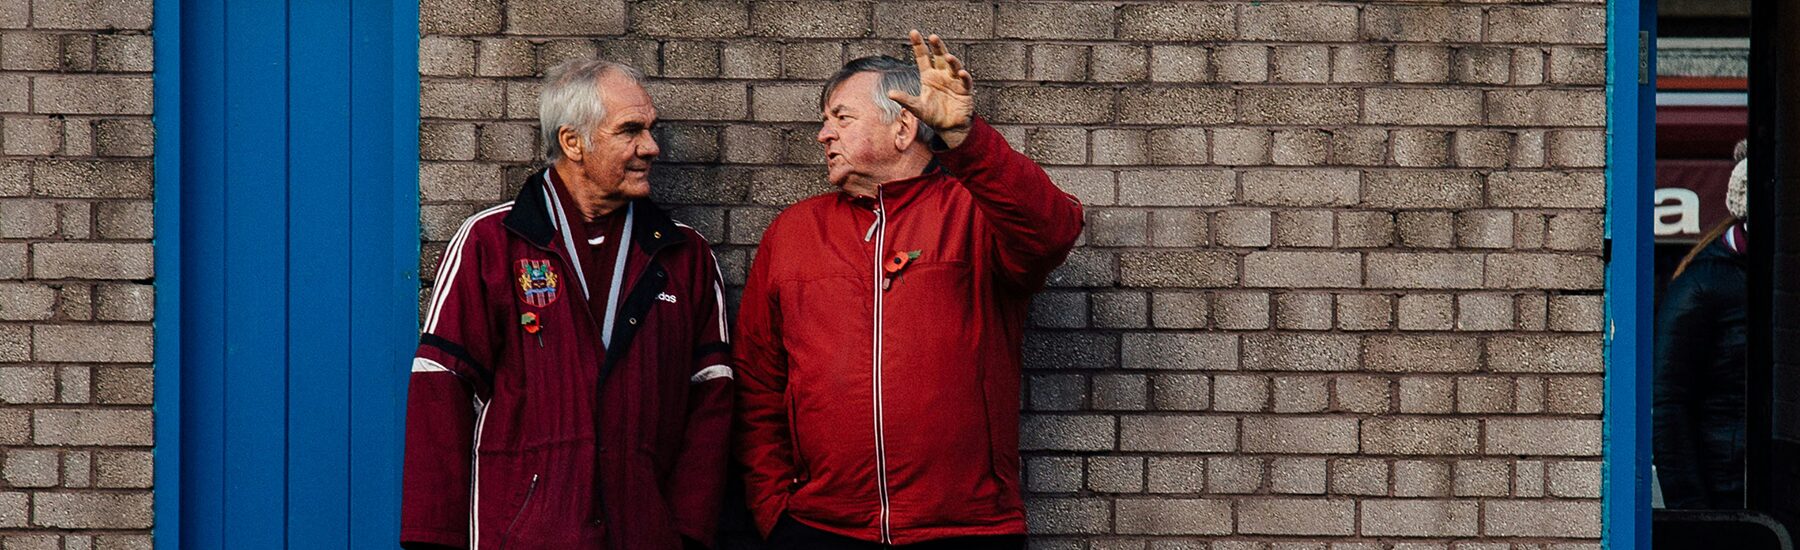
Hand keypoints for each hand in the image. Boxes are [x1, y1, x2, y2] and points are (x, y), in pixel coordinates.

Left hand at [887, 30, 974, 147]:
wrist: (948, 128)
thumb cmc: (932, 116)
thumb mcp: (916, 108)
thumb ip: (905, 99)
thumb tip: (889, 93)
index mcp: (928, 76)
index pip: (923, 57)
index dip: (918, 45)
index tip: (914, 32)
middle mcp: (941, 75)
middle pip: (939, 56)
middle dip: (937, 46)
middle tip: (933, 37)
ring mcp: (954, 81)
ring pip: (953, 66)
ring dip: (952, 60)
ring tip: (948, 56)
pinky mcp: (964, 90)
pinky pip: (965, 81)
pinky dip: (964, 76)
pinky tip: (961, 73)